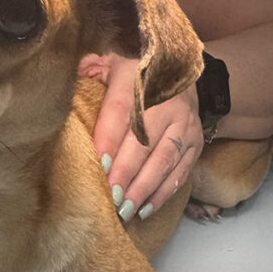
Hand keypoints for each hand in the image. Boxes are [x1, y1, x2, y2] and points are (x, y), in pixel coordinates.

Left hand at [79, 53, 203, 221]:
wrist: (185, 70)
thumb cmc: (139, 72)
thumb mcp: (115, 62)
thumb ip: (93, 71)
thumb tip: (76, 73)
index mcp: (141, 82)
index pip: (119, 111)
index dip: (107, 138)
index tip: (97, 164)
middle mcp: (166, 105)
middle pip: (144, 143)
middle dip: (125, 173)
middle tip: (110, 197)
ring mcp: (184, 126)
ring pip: (163, 161)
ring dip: (143, 188)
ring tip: (125, 209)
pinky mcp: (195, 143)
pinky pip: (180, 172)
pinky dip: (163, 193)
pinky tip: (145, 208)